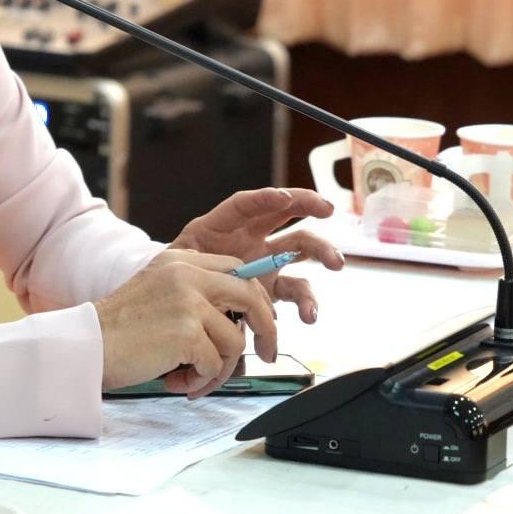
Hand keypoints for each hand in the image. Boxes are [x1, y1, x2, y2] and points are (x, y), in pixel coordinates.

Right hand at [93, 252, 277, 396]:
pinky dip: (201, 381)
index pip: (238, 269)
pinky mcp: (187, 333)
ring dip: (220, 369)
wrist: (85, 345)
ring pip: (235, 340)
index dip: (256, 297)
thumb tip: (239, 320)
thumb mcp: (157, 292)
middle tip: (267, 354)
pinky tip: (177, 383)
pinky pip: (216, 365)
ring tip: (192, 378)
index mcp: (180, 261)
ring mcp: (189, 303)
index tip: (262, 320)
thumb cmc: (118, 329)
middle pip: (251, 297)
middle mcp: (187, 275)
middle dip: (267, 329)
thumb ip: (194, 294)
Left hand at [169, 187, 344, 323]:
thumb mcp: (177, 263)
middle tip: (326, 210)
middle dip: (308, 205)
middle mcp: (250, 237)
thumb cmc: (177, 274)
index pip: (245, 204)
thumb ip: (191, 266)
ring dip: (322, 252)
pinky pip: (296, 291)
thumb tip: (207, 276)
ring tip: (335, 263)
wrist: (180, 300)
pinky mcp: (271, 287)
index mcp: (223, 226)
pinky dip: (306, 303)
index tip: (285, 198)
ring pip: (300, 248)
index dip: (264, 198)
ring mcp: (265, 262)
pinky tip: (309, 315)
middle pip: (284, 214)